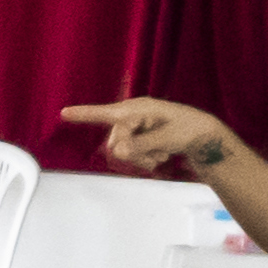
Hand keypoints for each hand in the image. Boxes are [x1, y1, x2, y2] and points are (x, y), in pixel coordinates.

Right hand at [62, 99, 240, 176]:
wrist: (203, 136)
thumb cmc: (189, 130)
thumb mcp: (167, 138)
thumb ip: (141, 145)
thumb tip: (118, 151)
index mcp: (138, 109)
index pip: (107, 113)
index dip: (84, 114)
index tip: (64, 113)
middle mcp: (133, 115)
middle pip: (115, 140)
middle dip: (132, 153)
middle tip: (155, 158)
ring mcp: (135, 126)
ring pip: (122, 150)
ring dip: (139, 158)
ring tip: (160, 157)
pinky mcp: (139, 136)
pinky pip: (129, 153)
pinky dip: (143, 158)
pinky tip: (159, 156)